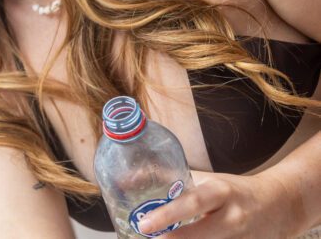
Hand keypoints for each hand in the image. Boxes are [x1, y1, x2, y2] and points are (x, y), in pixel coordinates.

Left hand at [137, 170, 298, 238]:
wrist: (279, 206)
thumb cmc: (234, 190)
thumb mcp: (207, 179)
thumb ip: (172, 179)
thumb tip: (131, 178)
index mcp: (221, 192)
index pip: (192, 203)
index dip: (167, 216)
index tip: (145, 225)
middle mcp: (233, 218)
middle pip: (200, 235)